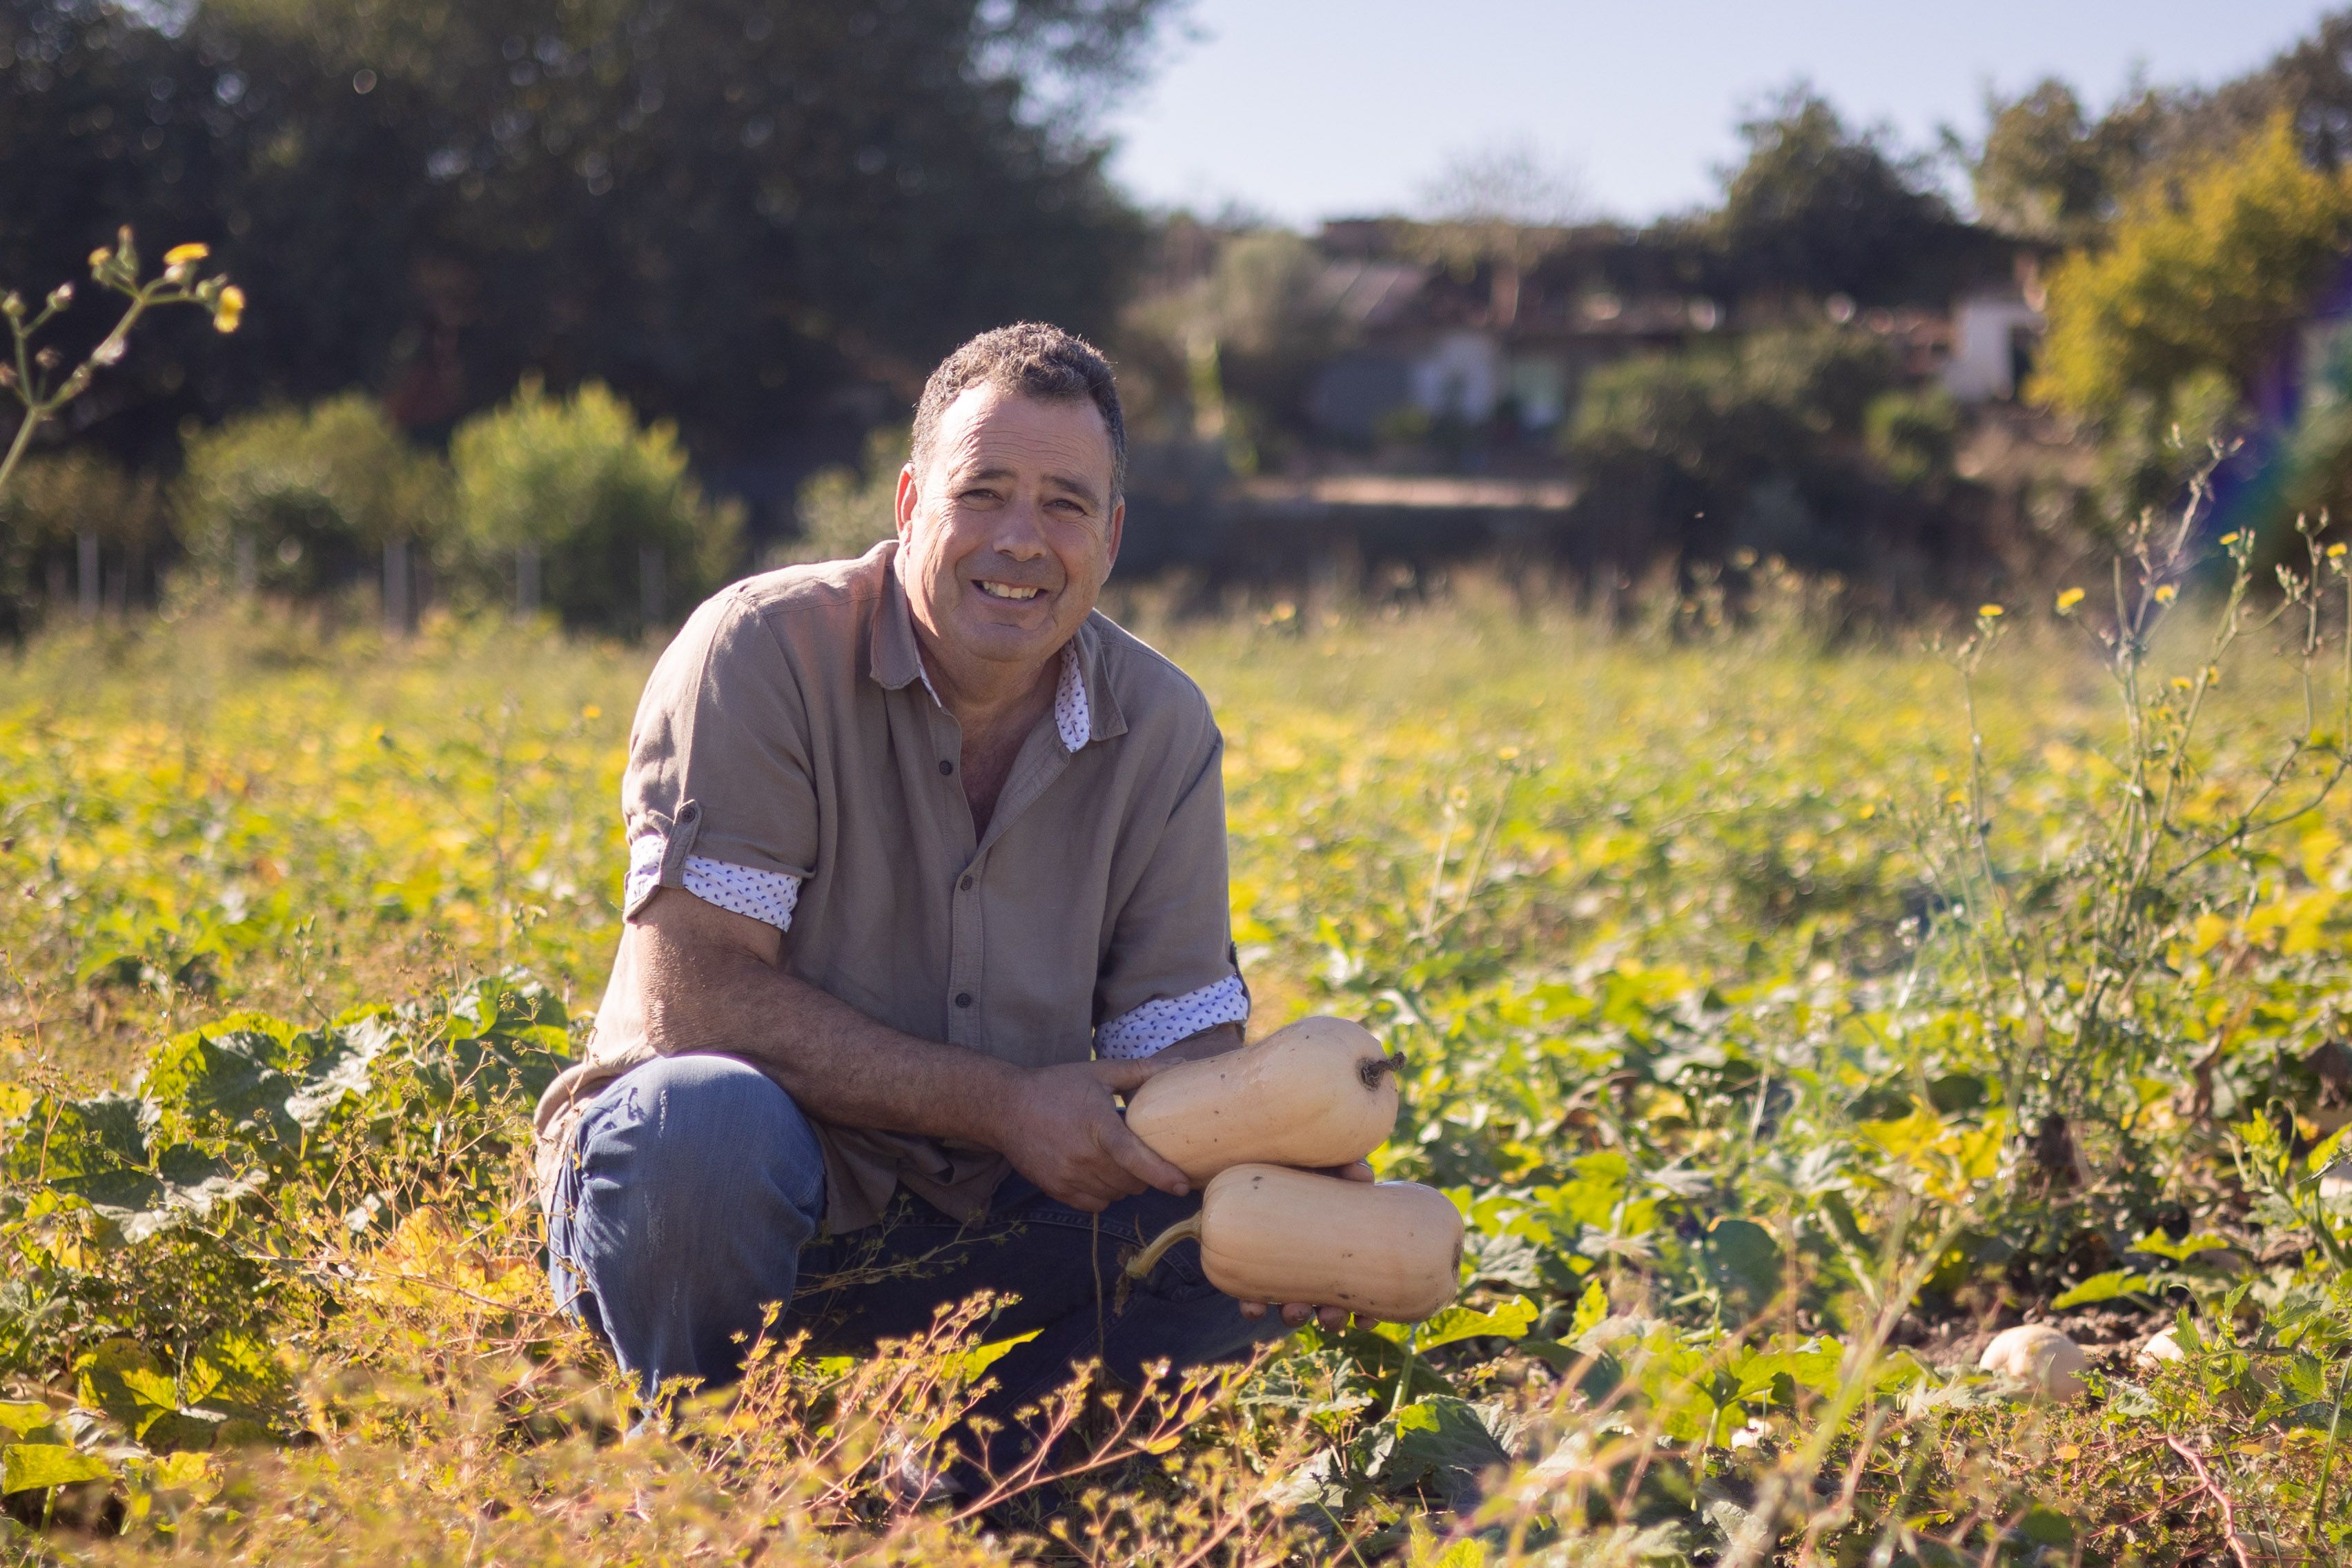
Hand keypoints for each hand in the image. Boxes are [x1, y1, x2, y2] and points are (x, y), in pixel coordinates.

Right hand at [985, 1057, 1191, 1211]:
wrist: (1006, 1108)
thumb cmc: (1056, 1086)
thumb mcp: (1099, 1073)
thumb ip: (1141, 1071)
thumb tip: (1180, 1063)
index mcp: (1099, 1126)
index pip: (1136, 1158)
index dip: (1163, 1175)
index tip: (1183, 1185)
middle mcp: (1084, 1157)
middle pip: (1131, 1182)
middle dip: (1144, 1174)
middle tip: (1140, 1156)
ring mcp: (1069, 1176)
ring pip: (1115, 1195)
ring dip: (1124, 1184)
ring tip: (1117, 1162)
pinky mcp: (1056, 1190)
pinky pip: (1094, 1205)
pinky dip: (1104, 1195)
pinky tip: (1099, 1174)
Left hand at [1238, 1160, 1375, 1329]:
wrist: (1241, 1153)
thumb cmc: (1293, 1159)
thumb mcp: (1320, 1161)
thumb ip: (1343, 1165)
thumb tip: (1364, 1176)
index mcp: (1332, 1244)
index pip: (1354, 1281)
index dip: (1364, 1309)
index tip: (1365, 1319)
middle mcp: (1309, 1261)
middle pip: (1325, 1302)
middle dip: (1329, 1317)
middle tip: (1328, 1316)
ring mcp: (1277, 1268)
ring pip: (1291, 1305)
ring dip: (1295, 1315)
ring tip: (1294, 1312)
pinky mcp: (1243, 1266)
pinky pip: (1251, 1297)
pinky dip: (1254, 1307)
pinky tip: (1253, 1308)